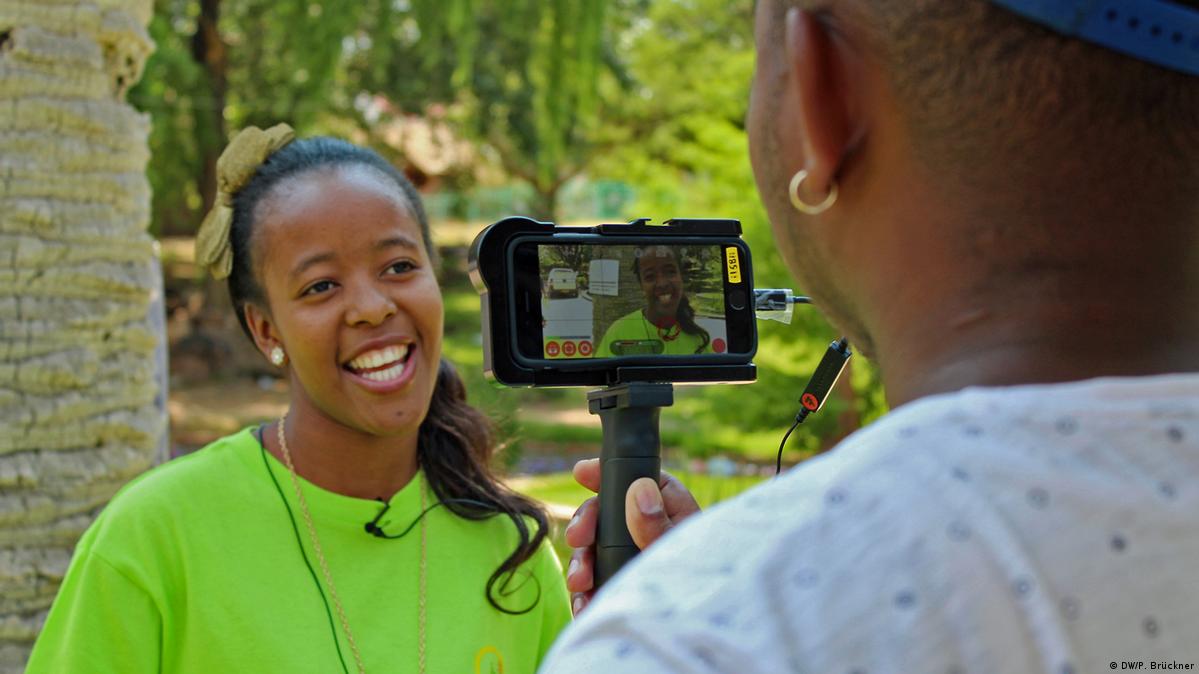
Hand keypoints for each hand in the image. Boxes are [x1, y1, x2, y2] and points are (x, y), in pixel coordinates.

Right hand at [563, 458, 700, 615]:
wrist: (702, 634)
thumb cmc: (700, 585)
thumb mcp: (678, 553)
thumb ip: (658, 526)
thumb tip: (639, 490)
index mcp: (668, 508)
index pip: (635, 479)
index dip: (606, 473)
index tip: (581, 472)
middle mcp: (646, 528)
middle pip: (605, 513)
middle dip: (584, 524)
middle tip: (577, 538)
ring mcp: (630, 557)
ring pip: (594, 549)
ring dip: (580, 563)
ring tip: (580, 582)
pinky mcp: (620, 585)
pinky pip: (594, 584)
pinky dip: (584, 593)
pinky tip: (584, 605)